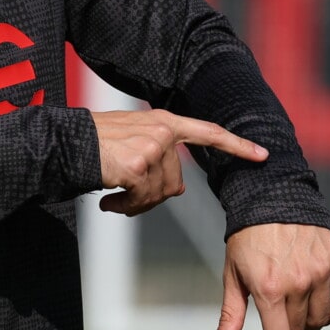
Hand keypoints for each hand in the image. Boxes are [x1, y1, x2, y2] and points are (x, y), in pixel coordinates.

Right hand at [91, 109, 266, 216]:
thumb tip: (178, 191)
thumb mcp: (134, 140)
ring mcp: (151, 148)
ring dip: (135, 204)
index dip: (237, 145)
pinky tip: (108, 201)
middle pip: (175, 183)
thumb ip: (159, 157)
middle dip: (152, 197)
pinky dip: (124, 208)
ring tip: (113, 197)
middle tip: (126, 198)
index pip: (208, 132)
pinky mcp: (138, 167)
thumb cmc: (95, 144)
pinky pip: (140, 201)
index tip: (263, 154)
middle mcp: (162, 131)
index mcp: (163, 121)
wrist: (66, 142)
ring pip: (158, 196)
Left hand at [210, 223, 329, 329]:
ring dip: (310, 324)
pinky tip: (321, 305)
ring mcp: (319, 272)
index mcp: (267, 290)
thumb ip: (230, 313)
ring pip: (321, 319)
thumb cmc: (246, 240)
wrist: (272, 198)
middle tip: (280, 322)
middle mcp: (296, 283)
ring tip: (298, 311)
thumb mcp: (233, 274)